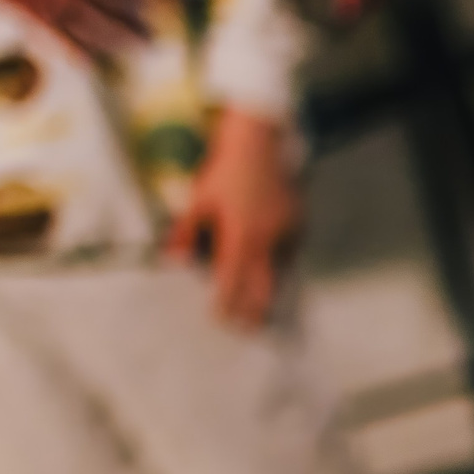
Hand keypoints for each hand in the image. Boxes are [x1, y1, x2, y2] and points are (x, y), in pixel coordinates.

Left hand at [167, 109, 298, 329]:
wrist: (259, 144)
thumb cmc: (225, 171)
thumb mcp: (198, 200)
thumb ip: (186, 233)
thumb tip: (174, 260)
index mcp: (241, 236)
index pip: (233, 281)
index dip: (227, 304)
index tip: (221, 321)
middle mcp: (268, 239)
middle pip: (265, 287)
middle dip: (257, 310)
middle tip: (250, 329)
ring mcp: (288, 232)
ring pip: (280, 270)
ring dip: (268, 286)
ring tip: (261, 306)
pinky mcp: (299, 223)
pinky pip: (290, 251)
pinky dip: (279, 262)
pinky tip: (269, 264)